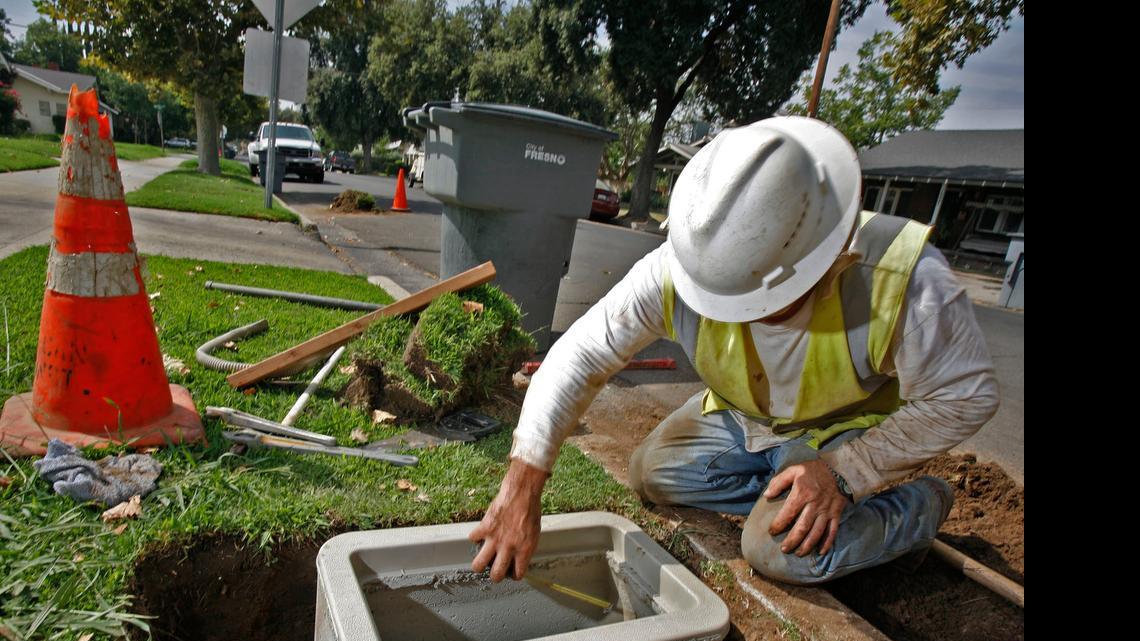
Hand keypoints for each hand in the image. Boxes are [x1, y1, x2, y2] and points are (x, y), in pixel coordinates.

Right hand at [469, 458, 547, 581]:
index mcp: (525, 549)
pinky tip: (479, 534)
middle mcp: (509, 547)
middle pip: (496, 574)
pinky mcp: (485, 527)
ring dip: (479, 565)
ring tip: (481, 561)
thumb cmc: (530, 510)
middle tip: (494, 571)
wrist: (522, 492)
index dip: (514, 575)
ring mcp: (495, 538)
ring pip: (479, 564)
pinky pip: (473, 538)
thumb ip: (525, 547)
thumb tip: (518, 557)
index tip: (511, 571)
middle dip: (494, 576)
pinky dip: (474, 537)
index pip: (518, 573)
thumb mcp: (534, 533)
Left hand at [763, 459, 849, 556]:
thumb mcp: (794, 470)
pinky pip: (832, 532)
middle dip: (792, 541)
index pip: (788, 513)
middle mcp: (814, 505)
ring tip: (798, 553)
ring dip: (807, 546)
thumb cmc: (814, 470)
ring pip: (816, 533)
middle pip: (802, 528)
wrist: (840, 469)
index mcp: (802, 493)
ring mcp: (826, 511)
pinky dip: (827, 543)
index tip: (772, 531)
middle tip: (784, 549)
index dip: (778, 524)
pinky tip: (820, 552)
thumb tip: (767, 495)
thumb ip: (779, 481)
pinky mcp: (836, 515)